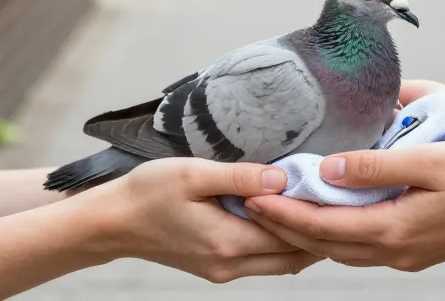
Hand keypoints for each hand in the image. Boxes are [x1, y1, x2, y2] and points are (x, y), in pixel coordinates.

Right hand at [83, 158, 324, 282]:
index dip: (315, 215)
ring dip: (300, 239)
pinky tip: (285, 217)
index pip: (291, 235)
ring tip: (314, 206)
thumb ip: (241, 177)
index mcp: (228, 241)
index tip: (330, 189)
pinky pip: (262, 261)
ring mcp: (223, 270)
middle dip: (317, 232)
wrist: (112, 222)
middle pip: (294, 257)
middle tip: (333, 200)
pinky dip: (279, 243)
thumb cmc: (148, 192)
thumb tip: (282, 178)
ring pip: (280, 263)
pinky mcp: (216, 268)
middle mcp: (230, 264)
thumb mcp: (194, 173)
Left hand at [241, 140, 444, 271]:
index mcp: (393, 230)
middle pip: (324, 244)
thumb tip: (328, 168)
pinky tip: (327, 214)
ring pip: (341, 249)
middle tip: (251, 203)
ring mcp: (405, 255)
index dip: (283, 213)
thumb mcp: (431, 161)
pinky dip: (335, 232)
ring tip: (280, 209)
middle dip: (285, 226)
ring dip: (308, 231)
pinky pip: (361, 246)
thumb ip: (376, 165)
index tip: (252, 197)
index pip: (321, 226)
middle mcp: (394, 251)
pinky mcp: (415, 250)